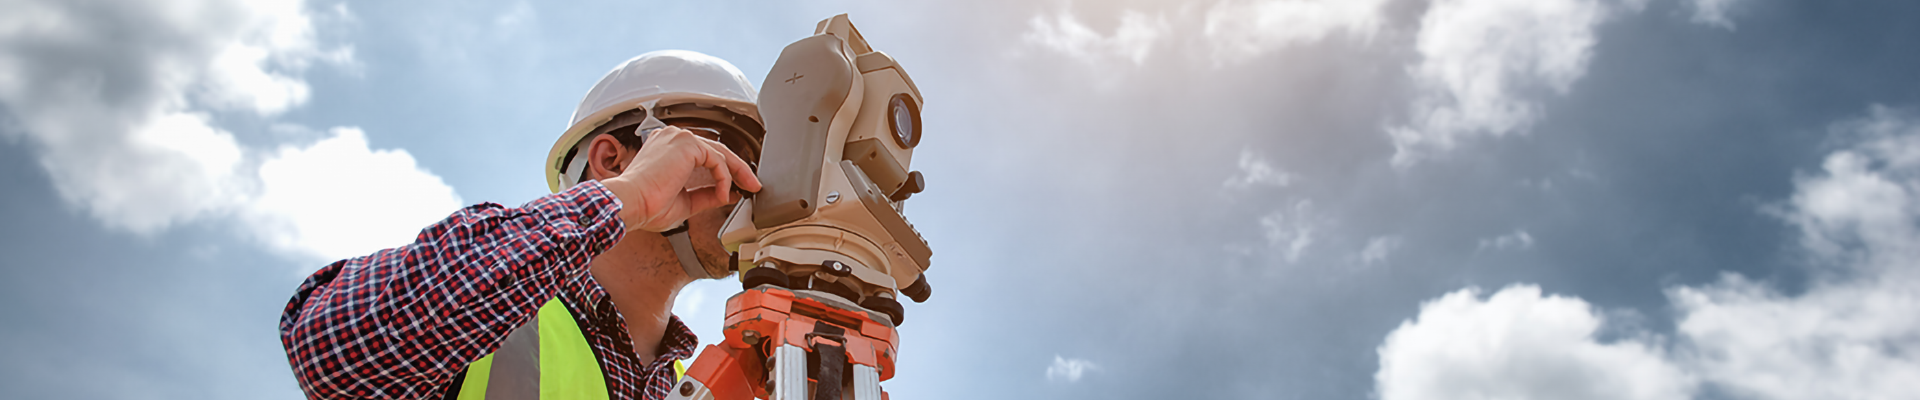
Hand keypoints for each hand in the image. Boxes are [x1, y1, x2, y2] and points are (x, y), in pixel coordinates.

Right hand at [600, 126, 761, 231]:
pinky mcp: (686, 144)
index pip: (704, 155)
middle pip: (716, 150)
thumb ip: (706, 194)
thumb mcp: (685, 201)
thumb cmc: (646, 206)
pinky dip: (724, 178)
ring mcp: (679, 138)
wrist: (631, 205)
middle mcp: (673, 138)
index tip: (739, 187)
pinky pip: (717, 160)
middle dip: (738, 169)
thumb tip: (728, 194)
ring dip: (737, 172)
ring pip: (720, 152)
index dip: (725, 171)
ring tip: (748, 188)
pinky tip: (722, 194)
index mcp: (668, 149)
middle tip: (753, 185)